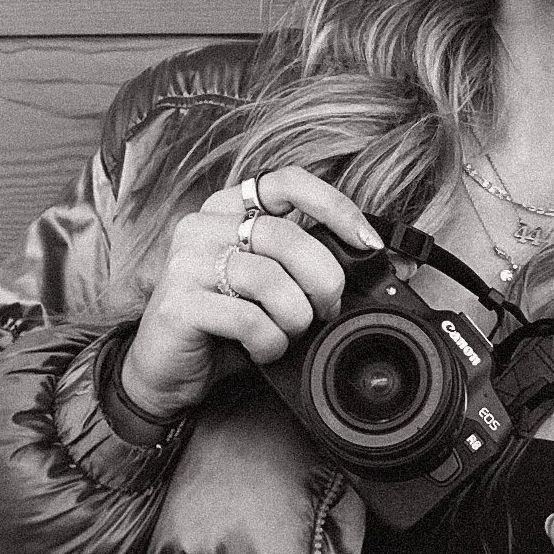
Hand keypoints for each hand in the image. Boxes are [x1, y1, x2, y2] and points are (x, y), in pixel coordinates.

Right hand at [120, 165, 382, 422]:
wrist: (164, 372)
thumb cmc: (226, 327)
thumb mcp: (273, 288)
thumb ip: (311, 265)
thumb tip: (388, 261)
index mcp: (229, 209)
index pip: (289, 181)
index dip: (335, 207)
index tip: (367, 243)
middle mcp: (204, 225)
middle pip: (288, 237)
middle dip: (323, 282)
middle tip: (326, 310)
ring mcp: (186, 261)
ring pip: (271, 280)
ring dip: (294, 319)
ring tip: (285, 334)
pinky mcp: (178, 302)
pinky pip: (248, 319)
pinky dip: (269, 343)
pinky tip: (260, 349)